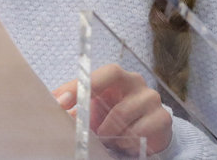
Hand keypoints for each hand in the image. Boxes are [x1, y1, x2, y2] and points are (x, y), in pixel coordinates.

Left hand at [52, 64, 171, 155]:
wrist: (147, 132)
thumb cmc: (113, 115)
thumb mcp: (93, 109)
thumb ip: (75, 105)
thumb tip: (53, 105)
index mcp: (116, 76)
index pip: (100, 74)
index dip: (79, 85)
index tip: (60, 102)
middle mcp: (135, 81)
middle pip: (114, 82)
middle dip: (98, 108)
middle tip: (93, 131)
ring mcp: (151, 98)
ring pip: (123, 114)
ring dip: (110, 132)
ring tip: (108, 139)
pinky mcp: (162, 118)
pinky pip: (138, 132)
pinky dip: (126, 142)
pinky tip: (124, 143)